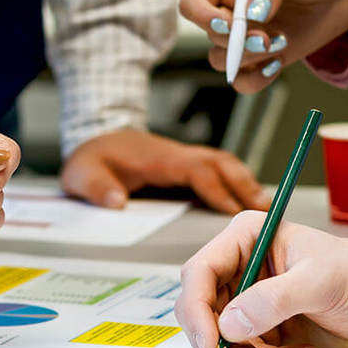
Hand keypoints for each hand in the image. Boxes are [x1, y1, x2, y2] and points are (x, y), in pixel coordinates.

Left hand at [60, 128, 265, 213]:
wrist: (93, 137)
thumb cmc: (91, 158)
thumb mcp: (82, 174)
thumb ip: (96, 188)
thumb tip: (116, 202)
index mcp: (157, 158)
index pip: (196, 169)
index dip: (217, 188)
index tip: (233, 210)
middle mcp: (175, 155)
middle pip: (219, 162)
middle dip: (244, 184)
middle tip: (266, 210)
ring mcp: (181, 159)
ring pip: (222, 164)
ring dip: (245, 182)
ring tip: (266, 207)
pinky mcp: (183, 165)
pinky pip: (215, 170)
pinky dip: (235, 181)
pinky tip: (245, 199)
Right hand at [176, 215, 347, 347]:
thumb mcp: (322, 281)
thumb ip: (275, 300)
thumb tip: (229, 323)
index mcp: (247, 241)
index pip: (199, 274)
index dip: (197, 311)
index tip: (212, 343)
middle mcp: (243, 272)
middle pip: (205, 315)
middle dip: (222, 347)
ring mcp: (254, 304)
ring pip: (227, 344)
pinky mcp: (269, 332)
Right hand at [179, 0, 347, 92]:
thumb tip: (253, 13)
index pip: (192, 4)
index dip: (203, 18)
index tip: (229, 24)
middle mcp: (228, 11)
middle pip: (209, 37)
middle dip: (235, 42)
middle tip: (265, 37)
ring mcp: (244, 37)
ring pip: (223, 62)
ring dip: (248, 59)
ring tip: (280, 44)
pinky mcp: (262, 58)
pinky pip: (243, 80)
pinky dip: (255, 80)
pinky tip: (276, 65)